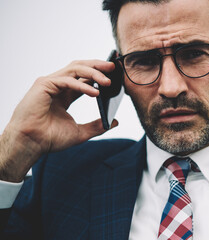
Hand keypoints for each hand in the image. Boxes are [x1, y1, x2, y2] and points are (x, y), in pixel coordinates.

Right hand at [0, 60, 117, 181]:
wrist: (31, 144)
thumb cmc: (50, 139)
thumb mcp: (80, 132)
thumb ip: (97, 125)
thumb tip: (114, 121)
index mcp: (65, 94)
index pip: (84, 78)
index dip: (99, 74)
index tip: (114, 74)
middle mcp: (58, 85)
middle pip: (80, 68)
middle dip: (97, 65)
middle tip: (113, 66)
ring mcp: (50, 83)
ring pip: (75, 69)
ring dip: (93, 73)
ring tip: (107, 80)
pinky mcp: (44, 85)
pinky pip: (67, 81)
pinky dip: (82, 85)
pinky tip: (95, 92)